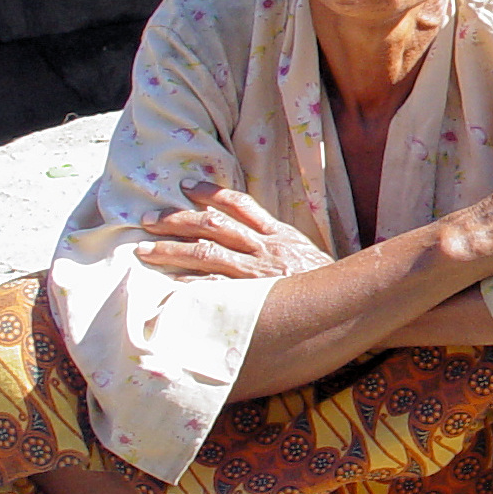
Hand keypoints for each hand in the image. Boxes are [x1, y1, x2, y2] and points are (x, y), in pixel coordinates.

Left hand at [138, 182, 336, 279]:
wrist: (348, 307)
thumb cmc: (325, 285)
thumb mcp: (307, 254)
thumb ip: (280, 243)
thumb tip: (252, 234)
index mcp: (280, 234)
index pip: (241, 204)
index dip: (211, 193)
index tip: (186, 186)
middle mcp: (266, 248)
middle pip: (214, 225)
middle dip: (178, 219)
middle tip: (149, 218)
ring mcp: (258, 272)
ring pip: (206, 252)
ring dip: (171, 249)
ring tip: (144, 249)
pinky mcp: (254, 297)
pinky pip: (214, 287)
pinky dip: (190, 285)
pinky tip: (168, 284)